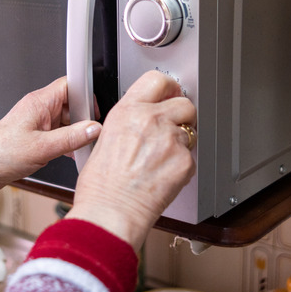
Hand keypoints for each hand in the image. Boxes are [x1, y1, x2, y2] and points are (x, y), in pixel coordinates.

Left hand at [0, 77, 100, 200]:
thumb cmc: (0, 154)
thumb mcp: (43, 148)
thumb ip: (72, 138)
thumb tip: (93, 129)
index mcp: (39, 102)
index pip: (69, 84)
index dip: (86, 94)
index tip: (94, 111)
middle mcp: (37, 108)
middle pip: (70, 103)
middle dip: (82, 119)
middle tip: (87, 134)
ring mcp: (36, 122)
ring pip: (65, 120)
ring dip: (73, 133)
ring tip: (76, 147)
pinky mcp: (34, 135)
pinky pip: (57, 132)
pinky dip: (65, 141)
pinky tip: (68, 154)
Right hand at [65, 71, 196, 250]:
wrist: (110, 212)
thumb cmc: (100, 185)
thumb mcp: (104, 139)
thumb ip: (128, 122)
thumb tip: (141, 119)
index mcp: (128, 111)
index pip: (158, 79)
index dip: (169, 86)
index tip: (172, 93)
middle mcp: (151, 120)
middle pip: (184, 103)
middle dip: (181, 116)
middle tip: (172, 129)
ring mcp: (170, 140)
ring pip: (189, 131)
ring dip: (180, 143)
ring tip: (160, 161)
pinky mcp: (184, 162)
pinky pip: (190, 157)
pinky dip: (181, 166)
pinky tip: (163, 175)